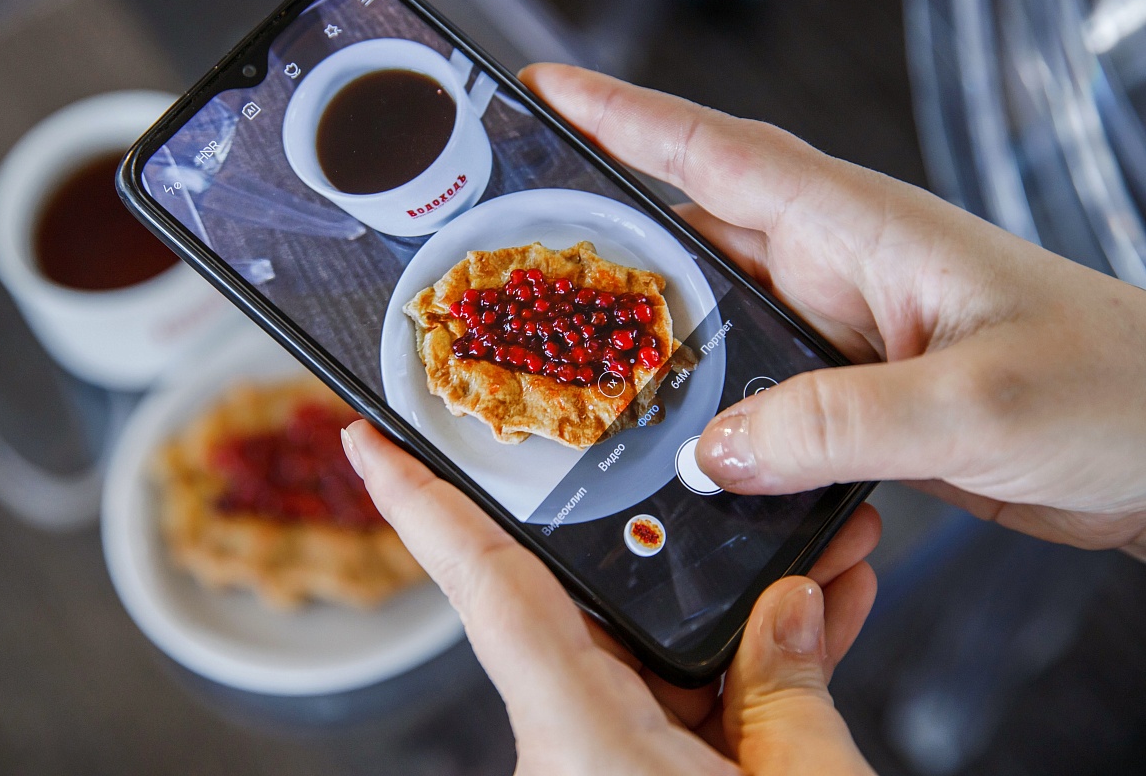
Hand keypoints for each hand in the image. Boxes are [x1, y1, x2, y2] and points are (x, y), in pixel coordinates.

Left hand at [342, 421, 879, 774]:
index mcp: (580, 735)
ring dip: (737, 604)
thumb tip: (788, 604)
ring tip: (818, 549)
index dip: (419, 507)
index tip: (365, 442)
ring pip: (659, 651)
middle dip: (660, 536)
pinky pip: (691, 702)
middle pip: (595, 604)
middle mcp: (578, 744)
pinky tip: (820, 622)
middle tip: (715, 473)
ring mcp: (616, 765)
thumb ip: (786, 690)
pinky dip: (752, 666)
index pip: (486, 587)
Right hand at [519, 63, 1145, 559]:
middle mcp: (838, 270)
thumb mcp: (971, 400)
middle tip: (517, 254)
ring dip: (650, 338)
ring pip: (715, 321)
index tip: (544, 96)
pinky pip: (752, 389)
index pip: (717, 154)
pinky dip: (705, 407)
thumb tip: (712, 451)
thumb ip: (834, 421)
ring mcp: (842, 333)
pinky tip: (671, 443)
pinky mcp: (853, 395)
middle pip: (692, 237)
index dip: (623, 119)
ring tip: (567, 364)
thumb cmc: (1114, 389)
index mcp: (860, 228)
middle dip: (604, 237)